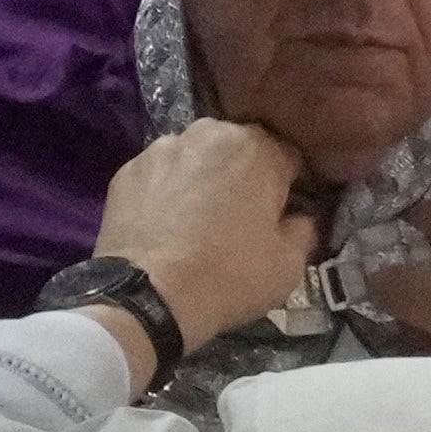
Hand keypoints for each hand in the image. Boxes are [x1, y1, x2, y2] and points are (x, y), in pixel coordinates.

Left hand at [93, 119, 323, 360]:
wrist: (148, 297)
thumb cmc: (229, 276)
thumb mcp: (289, 264)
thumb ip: (303, 228)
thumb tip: (298, 218)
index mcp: (259, 147)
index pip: (289, 156)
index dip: (292, 185)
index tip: (285, 211)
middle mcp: (210, 134)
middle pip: (238, 150)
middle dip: (244, 175)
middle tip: (240, 216)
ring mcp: (163, 148)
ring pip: (196, 157)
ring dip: (203, 178)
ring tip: (197, 219)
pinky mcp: (127, 170)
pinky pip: (160, 174)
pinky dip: (167, 190)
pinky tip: (165, 222)